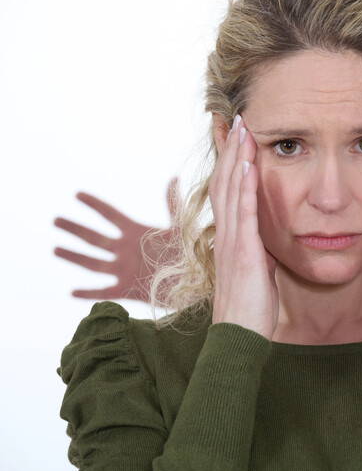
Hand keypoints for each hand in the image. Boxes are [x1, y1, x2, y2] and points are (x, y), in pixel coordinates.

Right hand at [54, 178, 180, 301]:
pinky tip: (72, 292)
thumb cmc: (189, 253)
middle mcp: (126, 250)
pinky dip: (88, 293)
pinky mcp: (128, 290)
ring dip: (74, 256)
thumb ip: (173, 204)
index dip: (95, 205)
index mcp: (136, 233)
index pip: (111, 215)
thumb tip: (174, 177)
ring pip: (93, 263)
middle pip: (95, 238)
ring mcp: (125, 270)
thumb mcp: (180, 227)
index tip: (77, 194)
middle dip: (75, 229)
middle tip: (55, 220)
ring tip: (55, 249)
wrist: (197, 281)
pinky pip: (104, 292)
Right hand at [209, 115, 278, 339]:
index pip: (227, 190)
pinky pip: (243, 214)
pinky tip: (248, 166)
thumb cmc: (252, 308)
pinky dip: (244, 187)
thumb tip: (268, 239)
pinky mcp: (244, 254)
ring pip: (230, 190)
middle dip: (229, 148)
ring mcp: (232, 242)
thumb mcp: (256, 271)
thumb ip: (259, 250)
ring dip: (235, 157)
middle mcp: (226, 234)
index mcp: (230, 237)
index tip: (232, 133)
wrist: (240, 338)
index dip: (228, 160)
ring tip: (241, 127)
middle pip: (223, 181)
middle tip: (233, 117)